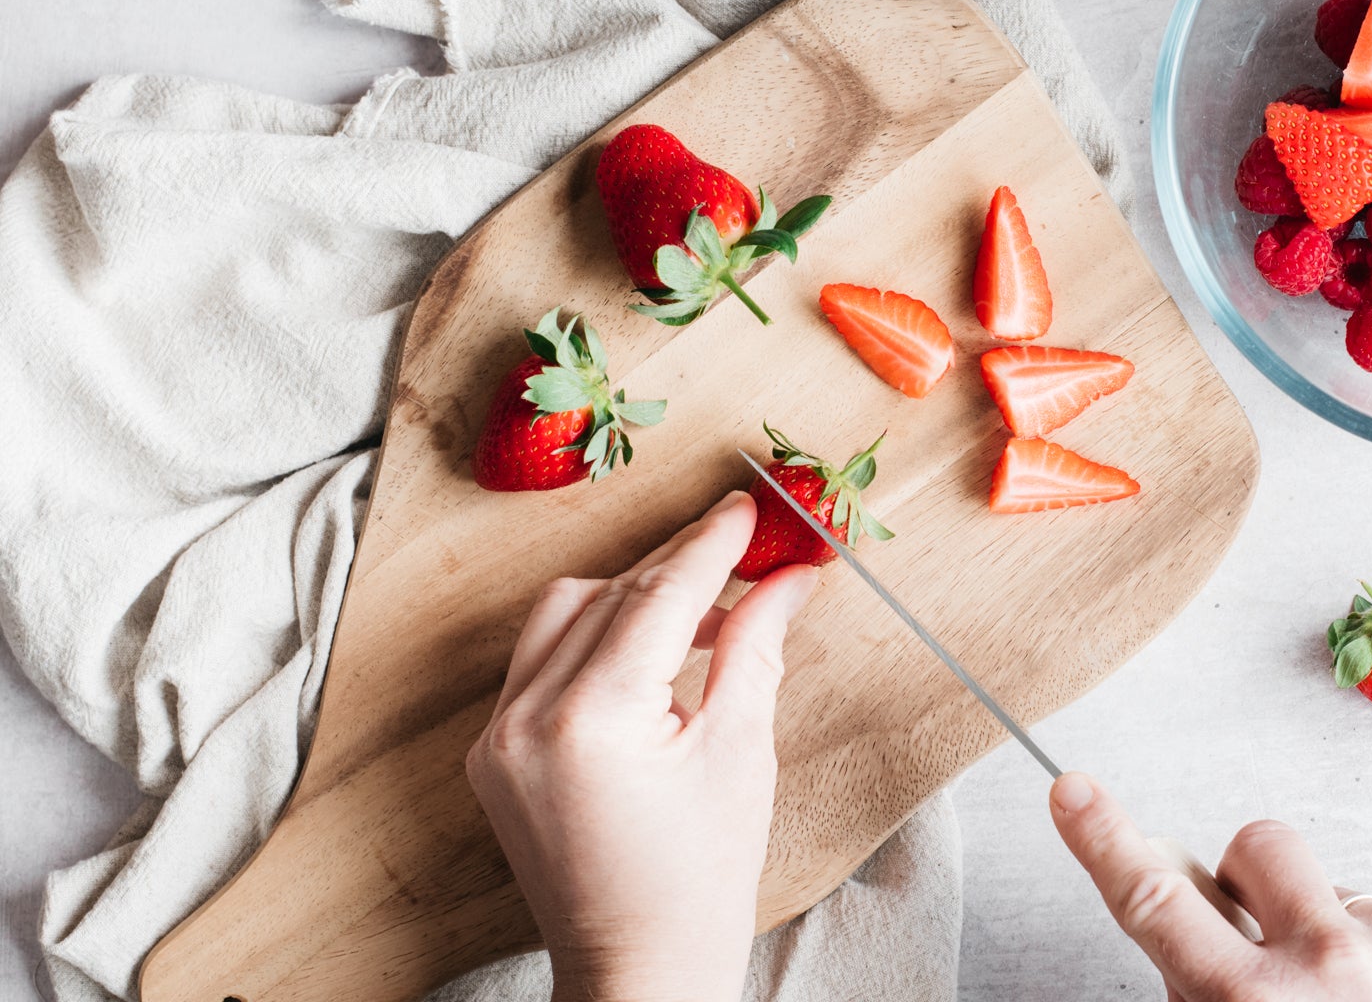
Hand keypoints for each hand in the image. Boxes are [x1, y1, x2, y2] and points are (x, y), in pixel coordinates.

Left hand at [466, 490, 819, 1001]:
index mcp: (591, 719)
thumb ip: (754, 649)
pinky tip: (650, 654)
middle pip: (609, 594)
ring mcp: (497, 736)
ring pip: (563, 614)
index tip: (752, 508)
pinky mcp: (490, 753)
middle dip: (680, 566)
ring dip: (632, 596)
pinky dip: (594, 639)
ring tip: (704, 612)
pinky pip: (539, 660)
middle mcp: (525, 717)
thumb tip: (788, 576)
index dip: (712, 545)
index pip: (659, 596)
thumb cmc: (698, 879)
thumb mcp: (739, 753)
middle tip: (745, 549)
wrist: (638, 968)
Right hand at [1049, 773, 1371, 1000]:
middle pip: (1259, 849)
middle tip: (1262, 938)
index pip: (1156, 902)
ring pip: (1339, 892)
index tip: (1075, 793)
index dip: (1105, 841)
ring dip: (1333, 936)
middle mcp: (1326, 964)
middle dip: (1251, 880)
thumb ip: (1206, 992)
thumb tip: (1188, 922)